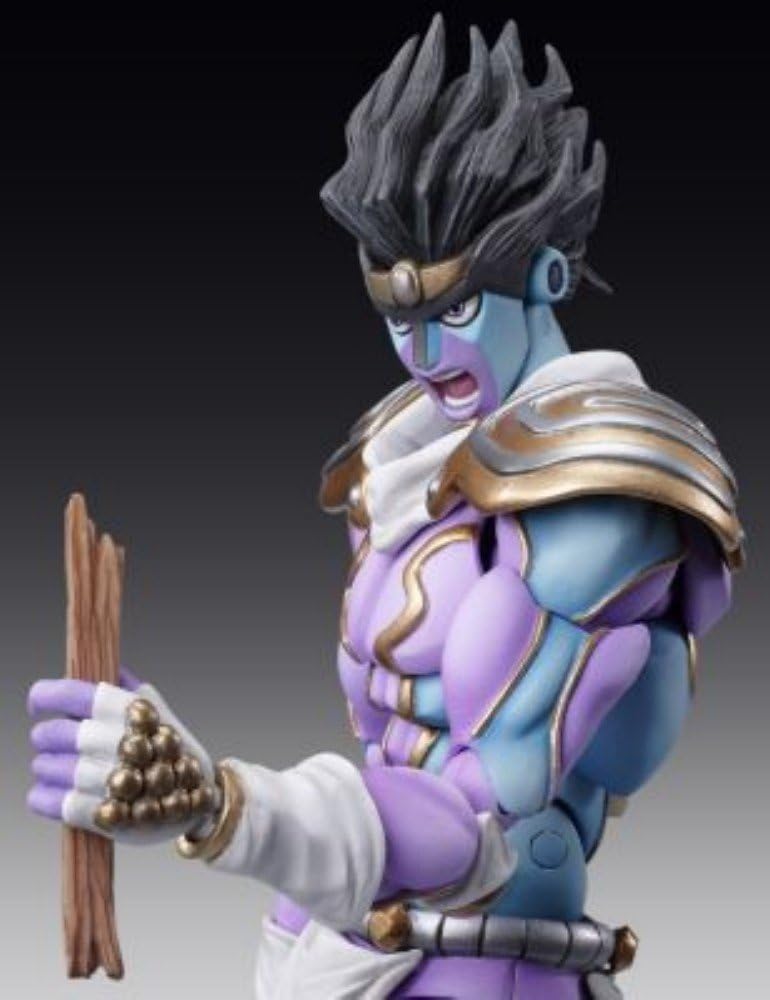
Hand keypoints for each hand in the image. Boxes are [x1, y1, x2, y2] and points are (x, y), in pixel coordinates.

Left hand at [28, 675, 216, 844]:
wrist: (202, 800)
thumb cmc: (175, 750)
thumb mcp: (160, 709)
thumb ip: (127, 686)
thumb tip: (102, 662)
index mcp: (131, 710)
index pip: (72, 693)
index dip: (45, 696)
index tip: (38, 702)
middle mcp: (120, 741)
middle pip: (52, 733)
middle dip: (46, 737)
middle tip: (53, 741)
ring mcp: (112, 780)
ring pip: (46, 768)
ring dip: (46, 768)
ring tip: (61, 768)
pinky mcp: (103, 816)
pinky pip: (50, 802)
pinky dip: (43, 796)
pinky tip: (52, 791)